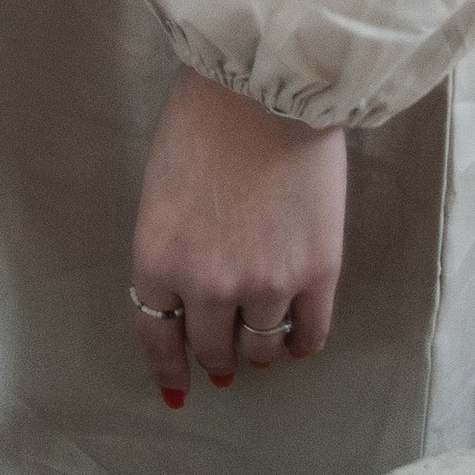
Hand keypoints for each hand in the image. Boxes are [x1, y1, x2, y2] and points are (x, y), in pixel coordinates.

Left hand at [130, 64, 344, 405]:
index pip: (157, 335)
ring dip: (259, 350)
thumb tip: (185, 297)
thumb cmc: (202, 121)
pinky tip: (298, 339)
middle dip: (214, 355)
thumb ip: (171, 247)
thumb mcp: (161, 189)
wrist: (264, 86)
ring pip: (262, 348)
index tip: (176, 388)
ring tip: (262, 344)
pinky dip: (302, 344)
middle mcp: (209, 284)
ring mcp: (267, 284)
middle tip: (222, 359)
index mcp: (158, 258)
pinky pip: (310, 335)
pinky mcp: (317, 274)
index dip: (167, 368)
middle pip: (212, 348)